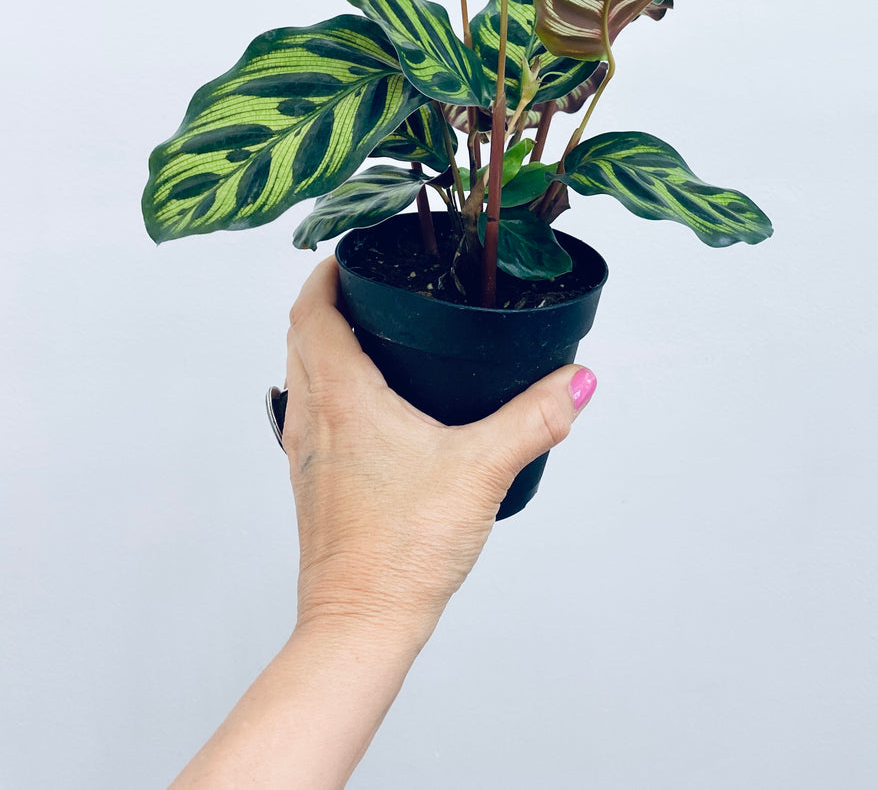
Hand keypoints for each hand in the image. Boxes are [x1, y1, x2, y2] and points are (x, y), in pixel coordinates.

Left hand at [283, 257, 597, 643]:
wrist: (361, 624)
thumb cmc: (403, 549)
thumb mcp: (483, 470)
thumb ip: (535, 418)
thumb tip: (576, 380)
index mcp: (341, 397)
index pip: (310, 313)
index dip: (323, 275)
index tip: (348, 253)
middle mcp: (312, 418)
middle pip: (300, 338)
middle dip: (327, 303)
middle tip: (368, 284)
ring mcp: (306, 454)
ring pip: (300, 376)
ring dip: (324, 346)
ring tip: (372, 334)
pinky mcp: (314, 485)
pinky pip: (311, 414)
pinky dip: (330, 389)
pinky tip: (373, 408)